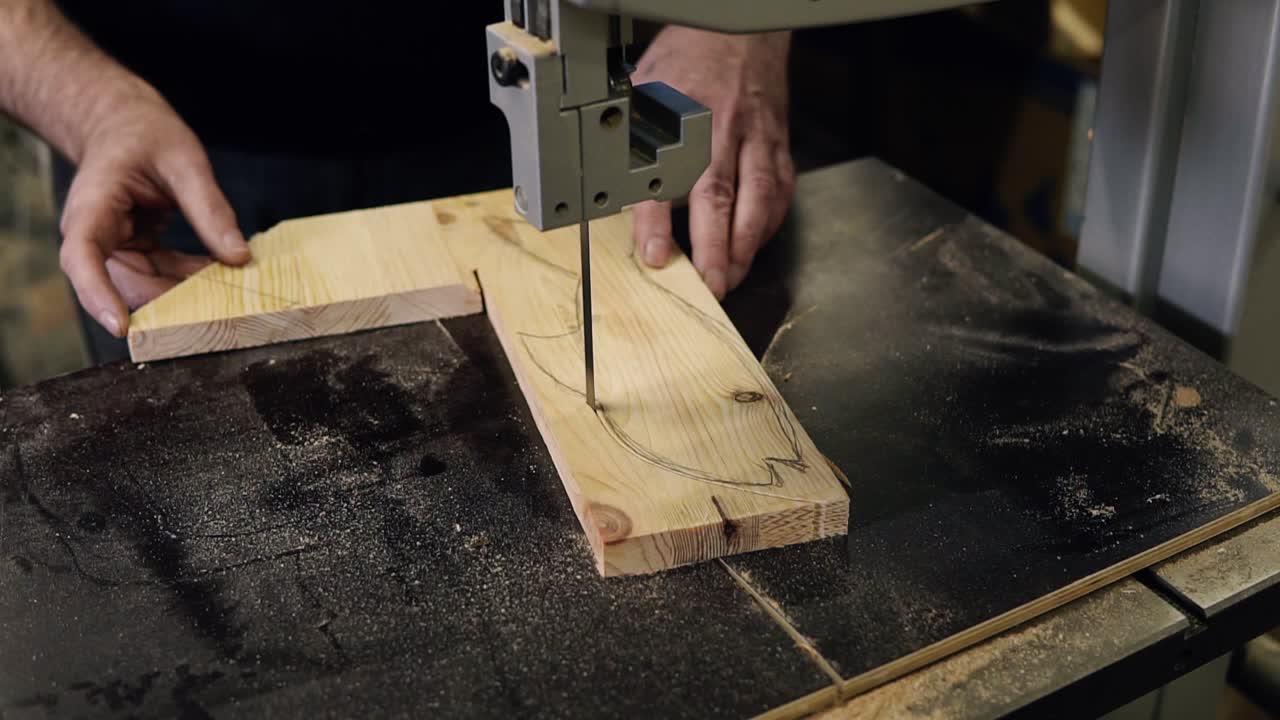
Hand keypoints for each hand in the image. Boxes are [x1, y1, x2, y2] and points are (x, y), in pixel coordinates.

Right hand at [58, 81, 248, 336]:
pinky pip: (162, 277)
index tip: (122, 326)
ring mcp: (114, 248)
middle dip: (171, 301)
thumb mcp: (185, 161)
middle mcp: (95, 236)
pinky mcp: (135, 253)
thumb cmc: (145, 134)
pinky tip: (221, 272)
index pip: (83, 259)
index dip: (98, 296)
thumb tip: (239, 257)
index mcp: (93, 208)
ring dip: (187, 292)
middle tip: (221, 303)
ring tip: (230, 285)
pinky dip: (191, 279)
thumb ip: (210, 208)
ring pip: (148, 288)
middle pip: (124, 285)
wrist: (124, 124)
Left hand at [630, 28, 794, 298]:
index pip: (662, 174)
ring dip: (745, 244)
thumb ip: (629, 140)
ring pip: (758, 197)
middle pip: (717, 194)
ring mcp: (755, 135)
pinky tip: (755, 245)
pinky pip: (780, 189)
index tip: (654, 254)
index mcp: (678, 113)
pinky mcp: (777, 143)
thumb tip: (602, 188)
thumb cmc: (686, 61)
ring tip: (731, 277)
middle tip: (708, 284)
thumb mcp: (642, 90)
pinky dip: (769, 223)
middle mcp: (720, 126)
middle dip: (714, 247)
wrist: (738, 32)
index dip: (656, 220)